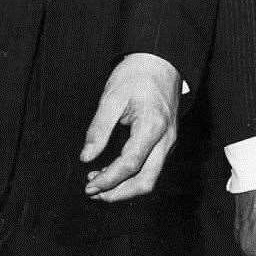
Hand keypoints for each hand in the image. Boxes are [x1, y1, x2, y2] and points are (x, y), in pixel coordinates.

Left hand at [82, 52, 180, 199]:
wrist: (161, 62)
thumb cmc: (137, 75)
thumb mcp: (111, 98)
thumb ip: (99, 129)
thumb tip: (86, 157)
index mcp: (152, 126)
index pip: (131, 164)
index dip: (108, 180)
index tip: (88, 186)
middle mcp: (166, 138)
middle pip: (146, 180)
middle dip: (118, 193)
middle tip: (92, 191)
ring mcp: (169, 141)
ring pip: (151, 177)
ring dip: (124, 187)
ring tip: (97, 183)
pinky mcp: (166, 141)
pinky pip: (152, 168)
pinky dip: (132, 177)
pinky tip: (111, 171)